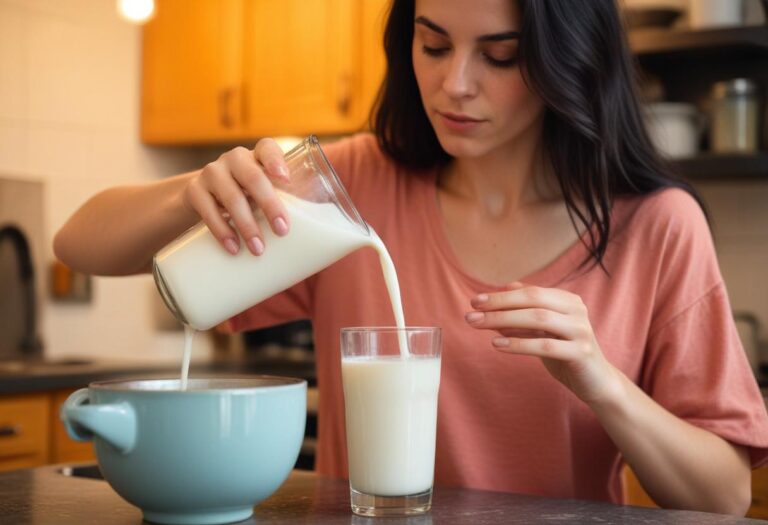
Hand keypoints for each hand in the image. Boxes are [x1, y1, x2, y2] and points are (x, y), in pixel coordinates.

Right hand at [182, 138, 290, 255]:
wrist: (201, 200)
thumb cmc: (246, 200)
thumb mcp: (262, 196)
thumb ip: (285, 207)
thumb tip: (318, 245)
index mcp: (256, 157)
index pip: (267, 148)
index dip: (276, 161)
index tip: (286, 180)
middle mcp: (234, 160)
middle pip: (253, 177)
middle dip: (270, 205)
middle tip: (282, 231)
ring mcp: (212, 173)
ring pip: (231, 196)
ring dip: (247, 225)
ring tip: (258, 249)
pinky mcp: (194, 191)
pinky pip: (207, 210)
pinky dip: (222, 231)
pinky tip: (233, 247)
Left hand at [465, 282, 620, 404]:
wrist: (595, 382)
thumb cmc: (564, 352)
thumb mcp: (542, 330)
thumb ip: (524, 312)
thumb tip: (498, 294)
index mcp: (567, 300)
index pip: (530, 291)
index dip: (501, 296)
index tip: (475, 302)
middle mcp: (576, 310)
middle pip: (533, 300)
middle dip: (499, 305)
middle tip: (470, 314)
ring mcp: (581, 330)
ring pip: (539, 319)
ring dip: (504, 320)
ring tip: (478, 325)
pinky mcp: (582, 352)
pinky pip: (546, 346)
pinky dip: (519, 344)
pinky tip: (497, 344)